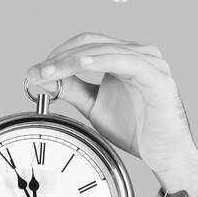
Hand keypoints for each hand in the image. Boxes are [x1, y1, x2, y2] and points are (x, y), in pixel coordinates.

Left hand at [25, 32, 197, 184]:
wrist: (161, 152)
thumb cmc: (134, 128)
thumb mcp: (93, 106)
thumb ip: (72, 90)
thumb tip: (45, 78)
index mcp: (123, 57)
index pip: (85, 45)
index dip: (58, 55)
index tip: (35, 73)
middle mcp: (138, 53)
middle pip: (91, 44)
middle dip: (59, 58)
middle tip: (36, 73)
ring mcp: (149, 62)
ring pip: (103, 51)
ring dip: (71, 61)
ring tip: (49, 72)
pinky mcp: (156, 75)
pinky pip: (124, 61)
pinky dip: (100, 61)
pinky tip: (80, 65)